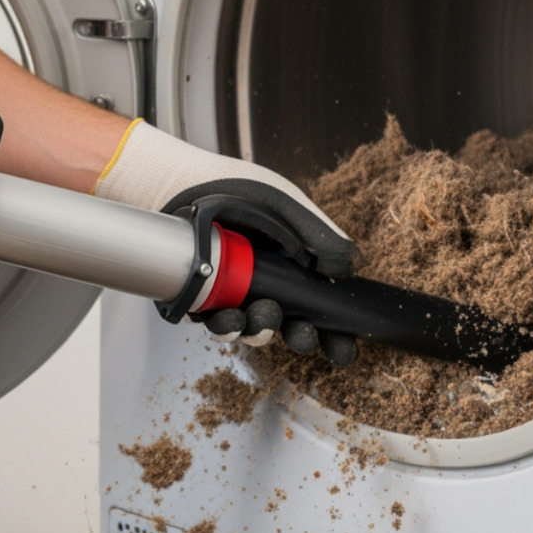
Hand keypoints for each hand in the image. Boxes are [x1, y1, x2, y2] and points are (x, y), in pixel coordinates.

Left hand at [94, 120, 359, 364]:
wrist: (183, 182)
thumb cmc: (236, 188)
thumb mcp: (287, 206)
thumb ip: (320, 236)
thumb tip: (349, 268)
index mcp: (291, 266)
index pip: (317, 306)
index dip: (331, 331)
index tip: (342, 350)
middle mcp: (264, 284)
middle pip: (287, 325)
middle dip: (298, 337)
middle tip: (301, 336)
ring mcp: (232, 295)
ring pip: (250, 329)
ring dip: (258, 332)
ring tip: (259, 320)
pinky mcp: (200, 299)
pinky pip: (214, 323)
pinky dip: (223, 326)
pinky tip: (227, 317)